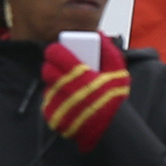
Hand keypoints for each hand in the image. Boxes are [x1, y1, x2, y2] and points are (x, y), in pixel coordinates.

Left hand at [37, 33, 131, 152]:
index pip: (54, 52)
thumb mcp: (118, 73)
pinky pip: (47, 102)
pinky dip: (55, 101)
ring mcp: (56, 103)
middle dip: (54, 67)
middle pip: (47, 69)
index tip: (60, 52)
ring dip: (55, 84)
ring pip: (47, 85)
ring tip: (68, 87)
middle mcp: (63, 87)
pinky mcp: (51, 116)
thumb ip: (108, 51)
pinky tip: (67, 102)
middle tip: (63, 69)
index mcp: (78, 74)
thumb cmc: (114, 100)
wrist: (111, 132)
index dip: (56, 51)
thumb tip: (99, 34)